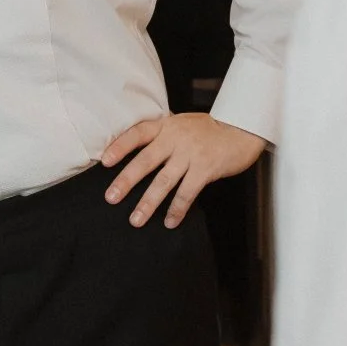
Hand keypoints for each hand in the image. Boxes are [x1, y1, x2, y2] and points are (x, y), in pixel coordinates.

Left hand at [101, 113, 263, 234]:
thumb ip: (163, 135)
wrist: (242, 128)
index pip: (138, 133)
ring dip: (148, 202)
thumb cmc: (210, 130)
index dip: (120, 146)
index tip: (104, 161)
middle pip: (145, 160)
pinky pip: (187, 192)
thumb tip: (139, 152)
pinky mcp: (205, 168)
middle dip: (126, 180)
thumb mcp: (183, 124)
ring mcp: (191, 154)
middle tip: (111, 198)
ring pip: (164, 181)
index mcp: (167, 126)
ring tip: (136, 219)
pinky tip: (169, 221)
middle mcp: (176, 138)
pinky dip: (177, 209)